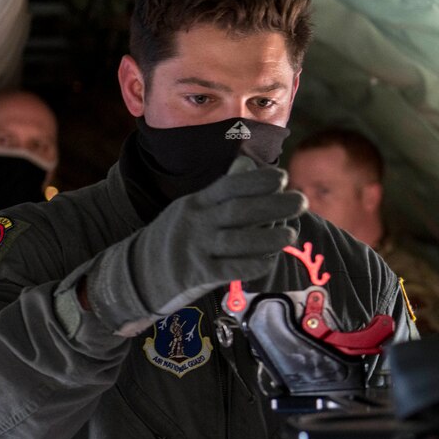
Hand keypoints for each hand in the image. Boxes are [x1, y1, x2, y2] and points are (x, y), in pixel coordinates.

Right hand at [86, 166, 305, 334]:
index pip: (230, 185)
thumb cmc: (177, 237)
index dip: (258, 179)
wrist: (136, 272)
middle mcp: (196, 221)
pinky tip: (270, 260)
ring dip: (269, 237)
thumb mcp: (193, 208)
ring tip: (290, 234)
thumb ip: (222, 190)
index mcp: (197, 202)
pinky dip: (252, 264)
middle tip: (301, 201)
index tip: (283, 177)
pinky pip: (228, 269)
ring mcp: (194, 248)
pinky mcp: (195, 274)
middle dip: (274, 205)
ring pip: (238, 241)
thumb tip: (249, 163)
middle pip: (239, 210)